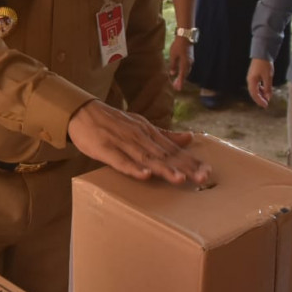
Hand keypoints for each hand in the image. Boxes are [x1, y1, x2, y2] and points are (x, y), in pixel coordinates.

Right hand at [67, 100, 210, 184]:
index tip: (208, 171)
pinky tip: (144, 175)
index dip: (190, 161)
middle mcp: (139, 137)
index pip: (173, 149)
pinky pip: (120, 161)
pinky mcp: (105, 149)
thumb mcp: (141, 126)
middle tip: (202, 178)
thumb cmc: (114, 123)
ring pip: (146, 158)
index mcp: (149, 133)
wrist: (83, 112)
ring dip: (163, 169)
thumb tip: (189, 138)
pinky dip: (132, 168)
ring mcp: (122, 143)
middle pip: (164, 155)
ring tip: (179, 179)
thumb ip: (165, 135)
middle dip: (184, 167)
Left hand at [167, 36, 192, 90]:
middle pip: (185, 75)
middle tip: (176, 87)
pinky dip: (183, 72)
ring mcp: (190, 60)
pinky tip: (180, 73)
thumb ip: (173, 65)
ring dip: (182, 77)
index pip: (182, 76)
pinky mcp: (190, 57)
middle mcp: (189, 64)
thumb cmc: (178, 46)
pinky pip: (187, 67)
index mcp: (185, 64)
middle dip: (181, 81)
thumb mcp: (173, 56)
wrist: (186, 36)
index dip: (180, 83)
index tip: (178, 89)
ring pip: (186, 71)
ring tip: (177, 82)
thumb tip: (173, 74)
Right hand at [246, 58, 273, 107]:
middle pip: (253, 93)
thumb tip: (268, 97)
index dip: (260, 101)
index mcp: (252, 81)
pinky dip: (261, 89)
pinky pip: (256, 85)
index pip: (255, 94)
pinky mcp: (254, 76)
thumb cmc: (265, 65)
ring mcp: (251, 78)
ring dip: (261, 94)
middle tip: (266, 104)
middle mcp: (250, 80)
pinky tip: (266, 90)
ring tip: (267, 98)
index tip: (265, 106)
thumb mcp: (268, 77)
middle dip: (260, 99)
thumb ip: (268, 88)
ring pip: (255, 89)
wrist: (262, 53)